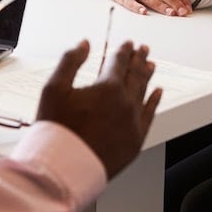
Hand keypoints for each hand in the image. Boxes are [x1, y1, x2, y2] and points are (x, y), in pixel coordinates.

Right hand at [36, 40, 161, 178]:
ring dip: (147, 76)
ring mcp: (133, 122)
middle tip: (143, 49)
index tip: (128, 44)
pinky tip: (157, 93)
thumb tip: (84, 44)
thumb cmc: (56, 129)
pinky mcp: (135, 141)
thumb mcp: (54, 88)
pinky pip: (149, 116)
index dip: (124, 50)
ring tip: (151, 65)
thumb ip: (70, 61)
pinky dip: (154, 102)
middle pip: (135, 75)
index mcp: (108, 88)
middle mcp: (125, 103)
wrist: (63, 168)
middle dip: (139, 60)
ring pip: (144, 92)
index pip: (120, 62)